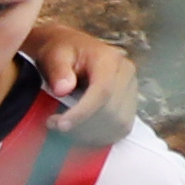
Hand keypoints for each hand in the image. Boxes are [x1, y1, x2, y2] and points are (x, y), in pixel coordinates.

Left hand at [20, 17, 140, 125]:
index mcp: (109, 59)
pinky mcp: (130, 103)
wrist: (71, 50)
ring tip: (64, 125)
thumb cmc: (61, 51)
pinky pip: (121, 128)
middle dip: (82, 124)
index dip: (82, 112)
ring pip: (118, 123)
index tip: (60, 125)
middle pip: (112, 111)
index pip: (103, 91)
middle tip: (52, 124)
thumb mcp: (53, 54)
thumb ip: (57, 69)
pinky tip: (80, 130)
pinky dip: (100, 135)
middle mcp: (127, 74)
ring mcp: (132, 89)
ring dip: (90, 132)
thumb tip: (63, 89)